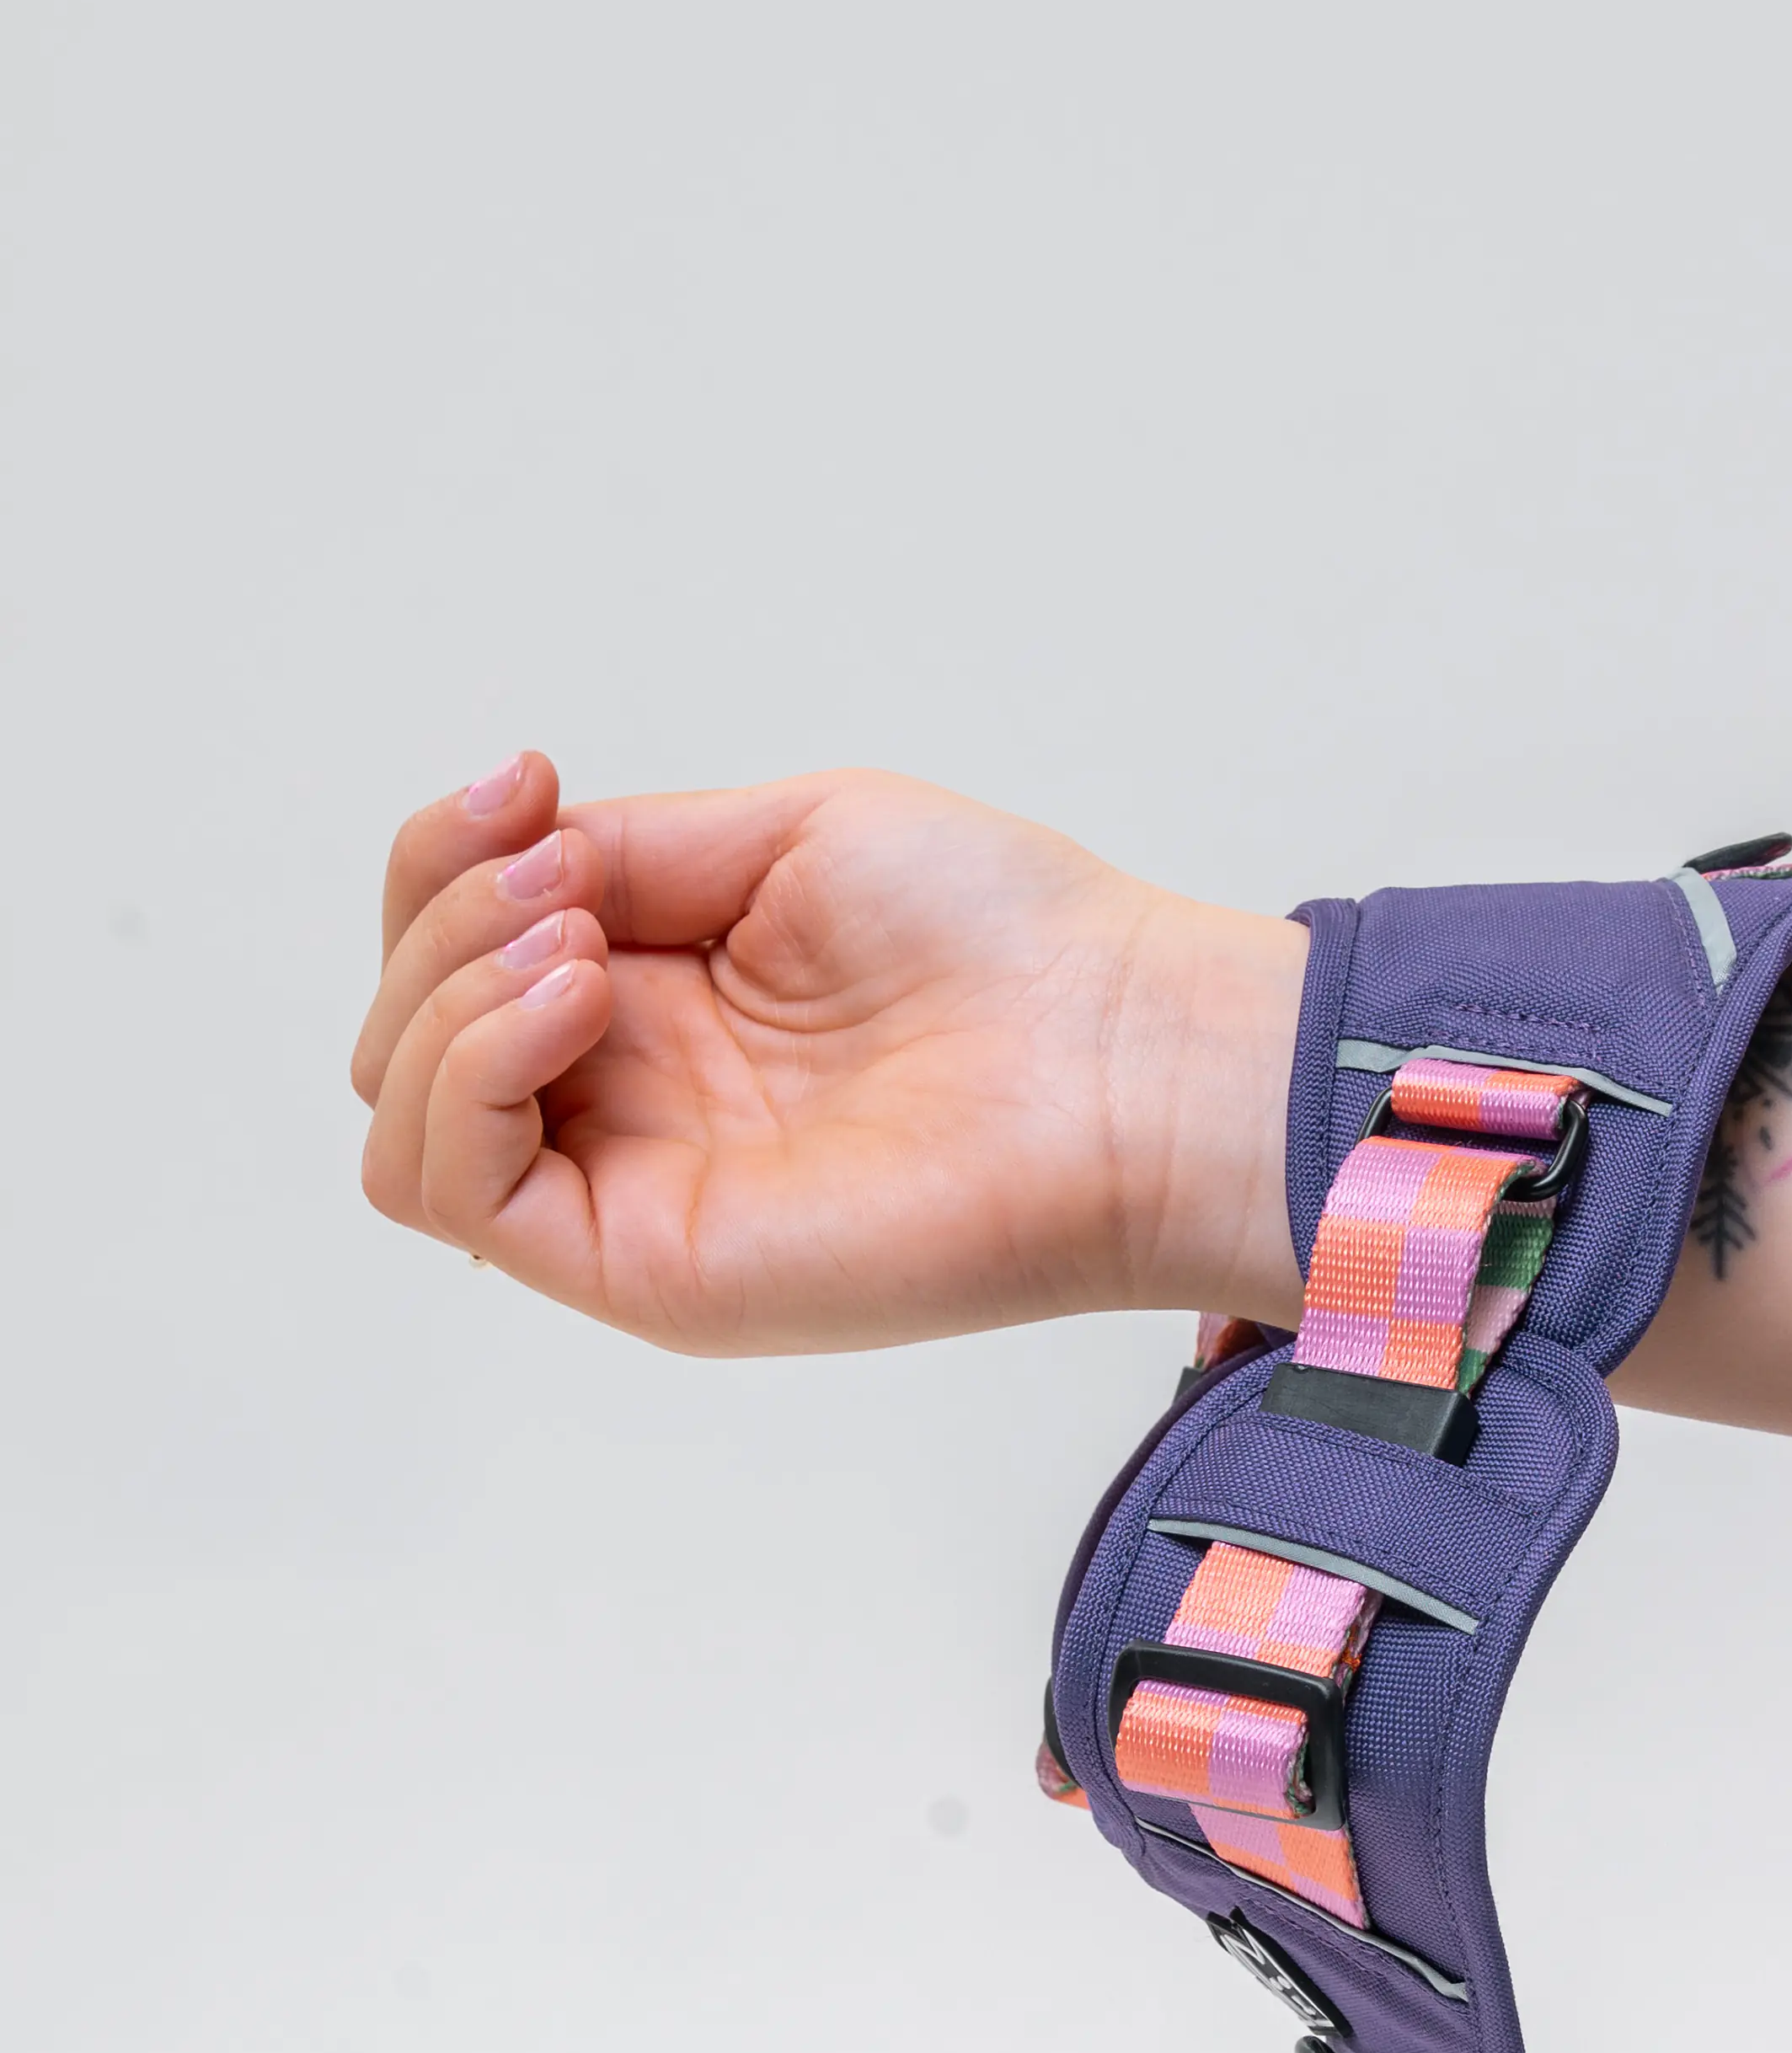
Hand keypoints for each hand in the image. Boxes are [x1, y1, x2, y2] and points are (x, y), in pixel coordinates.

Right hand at [352, 759, 1307, 1351]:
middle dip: (440, 916)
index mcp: (664, 1007)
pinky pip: (453, 1189)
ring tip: (574, 937)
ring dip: (442, 994)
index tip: (528, 786)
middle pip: (408, 1030)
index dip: (450, 858)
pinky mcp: (648, 1266)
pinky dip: (468, 1071)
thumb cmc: (1013, 943)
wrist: (1127, 1056)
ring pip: (403, 1118)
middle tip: (563, 871)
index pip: (460, 950)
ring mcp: (636, 1191)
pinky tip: (582, 994)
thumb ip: (627, 852)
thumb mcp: (785, 836)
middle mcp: (634, 1106)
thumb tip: (513, 872)